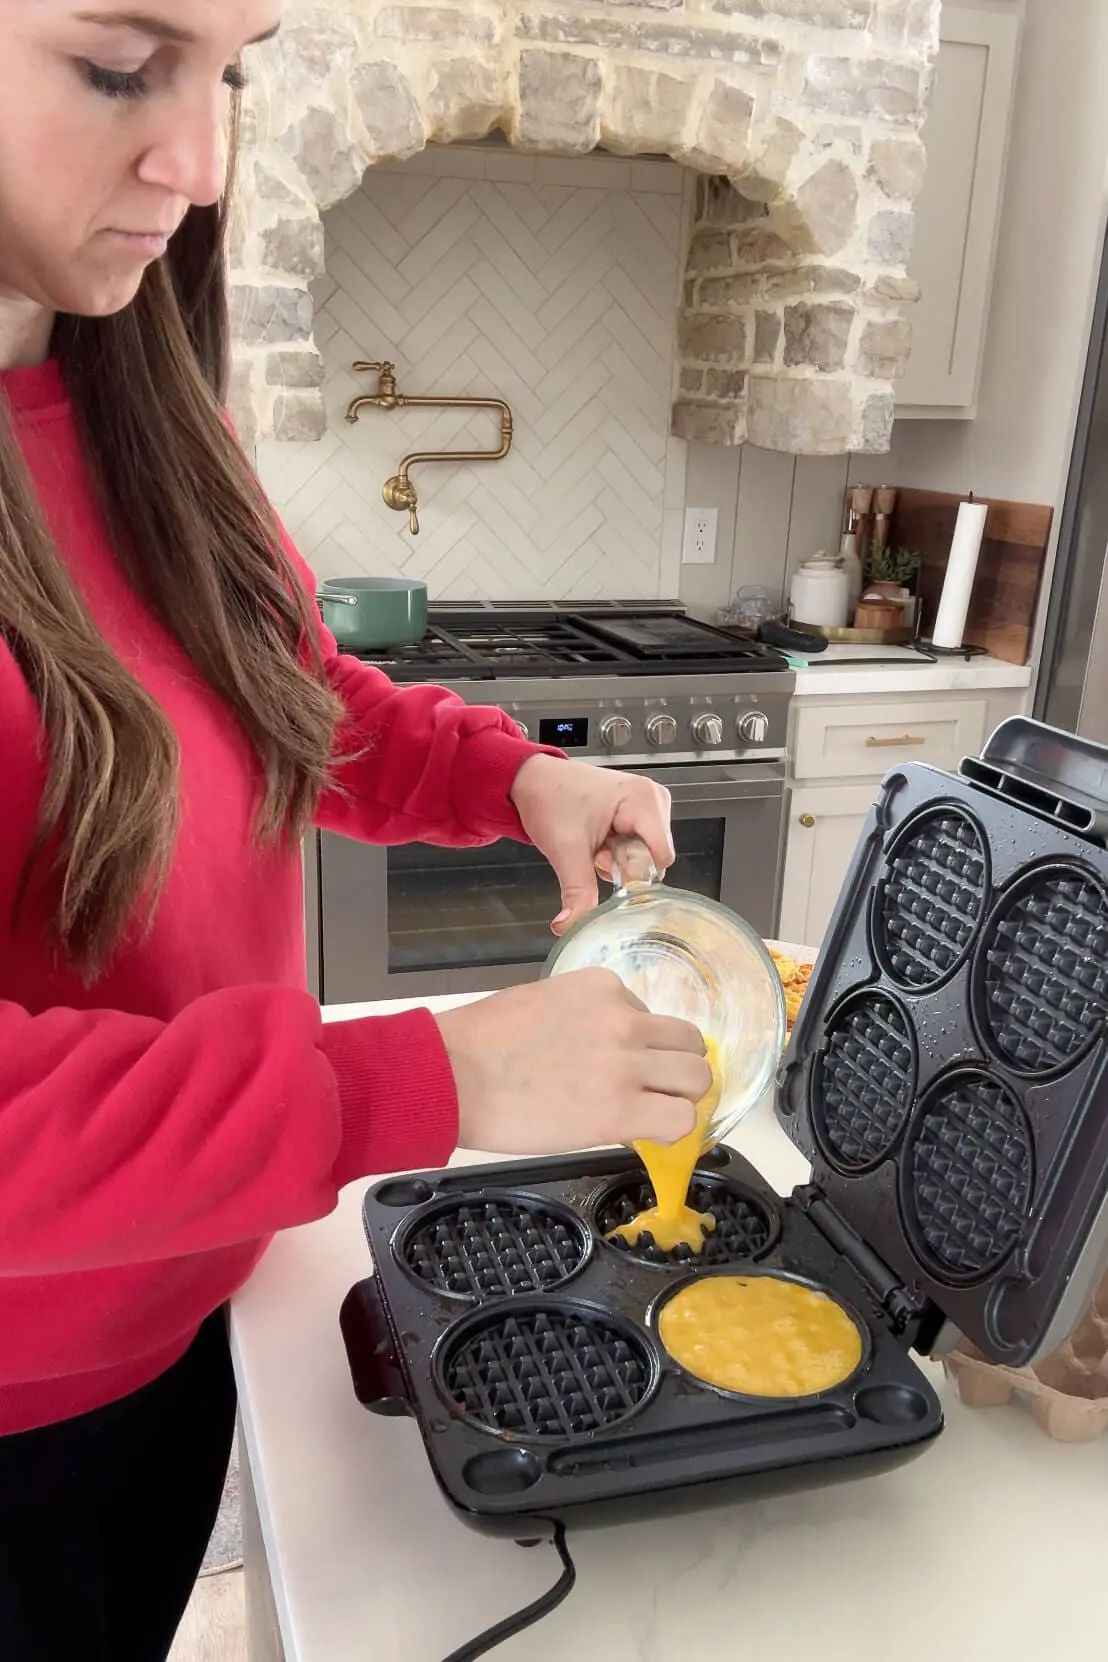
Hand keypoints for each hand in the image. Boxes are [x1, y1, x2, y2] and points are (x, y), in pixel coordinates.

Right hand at [435, 970, 710, 1153]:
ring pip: (698, 1078)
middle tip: (651, 1091)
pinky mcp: (622, 1110)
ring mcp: (628, 1064)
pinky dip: (671, 1131)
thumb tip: (599, 1050)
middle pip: (689, 1043)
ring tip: (652, 1114)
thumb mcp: (541, 1005)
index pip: (650, 1016)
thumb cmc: (477, 1043)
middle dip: (674, 1069)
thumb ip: (582, 1019)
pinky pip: (681, 1121)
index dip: (640, 1047)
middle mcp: (624, 1019)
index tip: (618, 1066)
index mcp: (602, 987)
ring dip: (680, 1098)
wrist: (452, 1075)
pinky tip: (645, 1135)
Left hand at [509, 754, 672, 934]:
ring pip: (646, 856)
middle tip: (594, 850)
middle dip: (623, 865)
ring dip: (618, 860)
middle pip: (655, 858)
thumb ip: (577, 892)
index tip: (605, 866)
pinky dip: (617, 852)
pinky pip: (640, 848)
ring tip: (595, 842)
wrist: (533, 780)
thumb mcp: (565, 850)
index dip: (635, 872)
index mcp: (643, 799)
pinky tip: (601, 840)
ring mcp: (649, 804)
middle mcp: (654, 798)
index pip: (661, 857)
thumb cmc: (550, 798)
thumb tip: (570, 926)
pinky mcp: (641, 812)